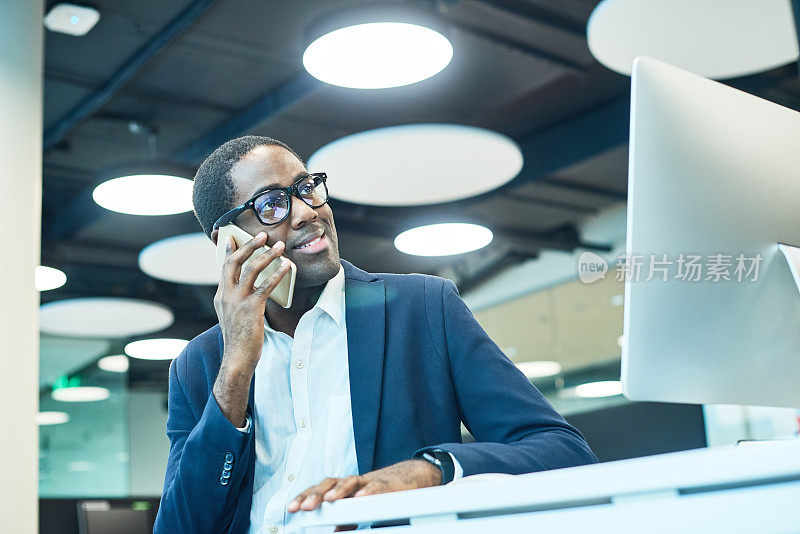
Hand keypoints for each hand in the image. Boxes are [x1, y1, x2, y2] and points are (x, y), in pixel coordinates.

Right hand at [212, 232, 290, 425]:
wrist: (237, 358)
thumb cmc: (239, 338)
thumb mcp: (232, 315)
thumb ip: (236, 300)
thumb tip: (247, 287)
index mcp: (221, 295)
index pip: (224, 267)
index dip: (228, 250)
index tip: (231, 236)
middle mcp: (226, 295)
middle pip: (235, 262)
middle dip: (249, 246)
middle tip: (262, 235)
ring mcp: (237, 301)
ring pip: (251, 270)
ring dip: (267, 255)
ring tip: (280, 246)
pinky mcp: (251, 308)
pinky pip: (266, 286)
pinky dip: (278, 274)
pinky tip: (287, 267)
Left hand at [287, 460, 441, 513]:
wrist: (411, 477)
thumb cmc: (383, 491)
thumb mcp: (361, 505)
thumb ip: (347, 518)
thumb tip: (334, 530)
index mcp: (344, 488)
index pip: (320, 491)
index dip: (305, 498)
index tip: (292, 509)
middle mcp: (353, 482)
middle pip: (330, 484)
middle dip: (315, 495)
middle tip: (304, 506)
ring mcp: (368, 481)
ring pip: (350, 482)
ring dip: (338, 491)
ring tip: (329, 500)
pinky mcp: (387, 484)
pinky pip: (376, 486)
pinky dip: (369, 491)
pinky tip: (362, 497)